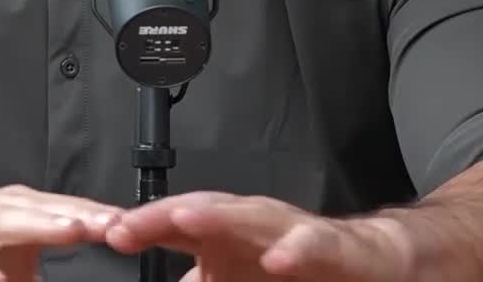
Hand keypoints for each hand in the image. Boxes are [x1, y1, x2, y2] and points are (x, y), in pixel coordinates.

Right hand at [0, 184, 121, 281]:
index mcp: (7, 211)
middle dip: (75, 214)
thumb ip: (38, 276)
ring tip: (71, 232)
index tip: (130, 225)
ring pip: (0, 221)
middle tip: (111, 223)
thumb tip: (87, 281)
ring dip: (37, 225)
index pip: (58, 208)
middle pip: (36, 207)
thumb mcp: (3, 268)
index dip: (93, 214)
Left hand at [105, 192, 410, 280]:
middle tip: (130, 225)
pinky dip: (296, 249)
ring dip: (218, 215)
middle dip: (165, 215)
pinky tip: (278, 258)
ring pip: (252, 216)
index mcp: (227, 235)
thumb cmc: (296, 270)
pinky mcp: (334, 246)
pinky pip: (313, 244)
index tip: (111, 235)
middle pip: (203, 212)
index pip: (176, 225)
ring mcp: (292, 231)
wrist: (371, 263)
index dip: (143, 227)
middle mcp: (254, 225)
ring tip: (185, 218)